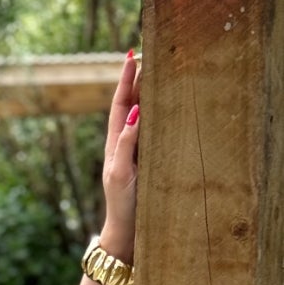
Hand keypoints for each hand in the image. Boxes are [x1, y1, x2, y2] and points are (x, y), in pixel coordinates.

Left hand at [100, 51, 140, 261]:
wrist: (127, 231)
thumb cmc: (122, 204)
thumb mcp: (120, 173)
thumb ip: (125, 144)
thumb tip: (134, 113)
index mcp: (115, 144)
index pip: (120, 105)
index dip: (125, 81)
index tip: (131, 56)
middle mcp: (125, 144)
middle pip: (132, 104)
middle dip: (138, 79)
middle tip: (147, 53)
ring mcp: (137, 152)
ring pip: (143, 115)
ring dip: (149, 93)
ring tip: (157, 69)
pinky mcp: (149, 160)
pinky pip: (154, 131)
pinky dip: (159, 113)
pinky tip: (168, 103)